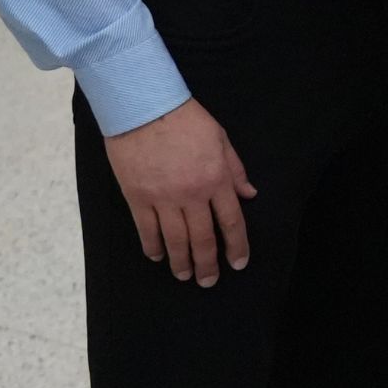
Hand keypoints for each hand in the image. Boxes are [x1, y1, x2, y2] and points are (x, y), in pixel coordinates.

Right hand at [104, 98, 256, 287]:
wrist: (144, 106)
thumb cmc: (185, 118)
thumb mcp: (221, 139)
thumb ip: (235, 169)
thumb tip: (249, 194)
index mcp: (217, 178)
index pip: (232, 221)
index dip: (237, 245)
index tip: (238, 263)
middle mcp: (192, 193)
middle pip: (203, 238)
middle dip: (208, 264)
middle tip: (209, 281)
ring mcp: (163, 197)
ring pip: (175, 239)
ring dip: (181, 262)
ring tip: (185, 276)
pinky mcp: (137, 196)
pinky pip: (146, 229)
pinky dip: (152, 246)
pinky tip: (158, 257)